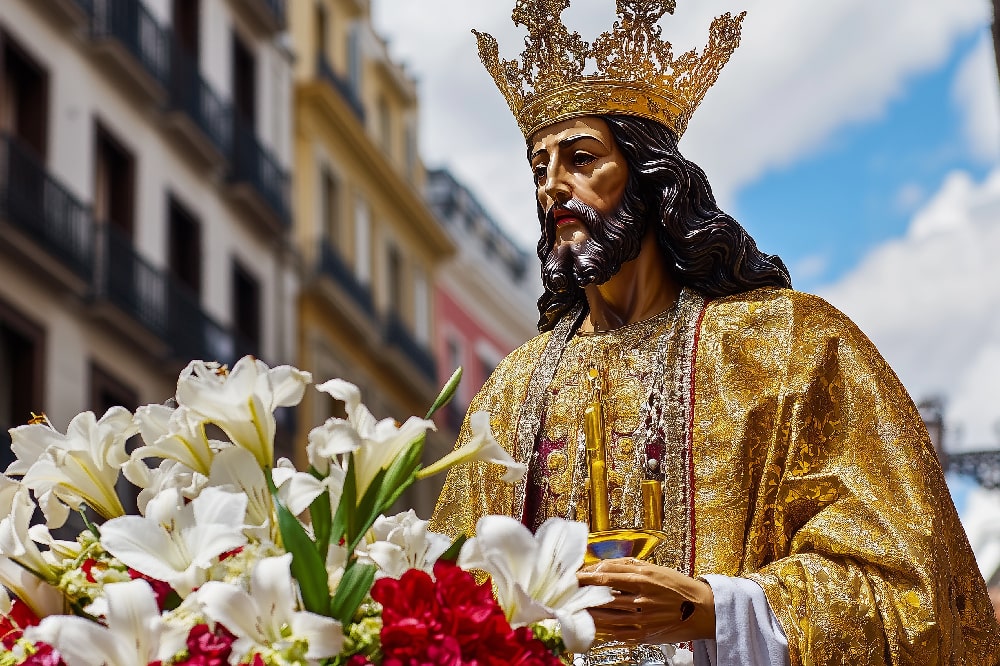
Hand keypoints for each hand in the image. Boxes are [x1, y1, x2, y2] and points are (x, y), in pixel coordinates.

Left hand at [576, 557, 715, 644]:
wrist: (702, 610)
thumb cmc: (677, 586)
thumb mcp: (653, 568)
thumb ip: (625, 565)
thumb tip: (599, 566)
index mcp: (643, 579)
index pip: (606, 576)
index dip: (586, 577)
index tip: (572, 576)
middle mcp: (641, 600)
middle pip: (602, 598)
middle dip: (581, 596)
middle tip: (566, 593)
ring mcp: (642, 620)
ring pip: (606, 618)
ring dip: (586, 614)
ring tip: (572, 609)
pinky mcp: (643, 636)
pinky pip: (615, 634)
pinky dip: (600, 630)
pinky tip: (589, 625)